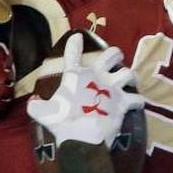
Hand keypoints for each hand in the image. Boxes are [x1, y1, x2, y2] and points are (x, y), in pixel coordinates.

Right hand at [27, 33, 143, 146]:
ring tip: (131, 79)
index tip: (78, 36)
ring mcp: (112, 88)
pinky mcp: (124, 102)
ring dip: (131, 76)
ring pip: (128, 73)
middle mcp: (96, 76)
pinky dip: (138, 101)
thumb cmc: (62, 122)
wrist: (82, 135)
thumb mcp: (42, 113)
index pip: (72, 54)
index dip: (74, 43)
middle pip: (111, 55)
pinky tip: (137, 103)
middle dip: (115, 53)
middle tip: (116, 55)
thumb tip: (33, 101)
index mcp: (74, 76)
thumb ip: (36, 105)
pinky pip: (137, 99)